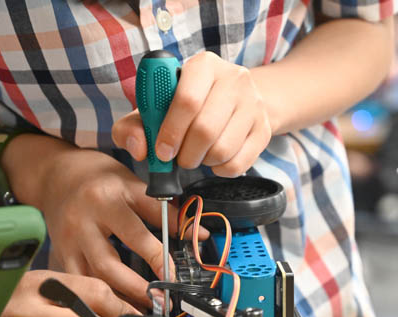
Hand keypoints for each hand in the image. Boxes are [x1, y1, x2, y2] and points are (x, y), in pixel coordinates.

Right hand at [40, 148, 208, 307]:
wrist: (58, 174)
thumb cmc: (99, 178)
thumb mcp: (134, 185)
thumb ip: (165, 212)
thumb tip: (198, 234)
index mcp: (104, 200)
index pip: (135, 235)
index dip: (157, 258)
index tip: (172, 276)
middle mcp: (81, 223)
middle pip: (107, 265)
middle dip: (135, 289)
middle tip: (159, 300)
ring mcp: (66, 242)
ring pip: (90, 279)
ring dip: (116, 299)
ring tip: (141, 309)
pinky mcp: (58, 254)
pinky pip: (78, 283)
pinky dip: (97, 297)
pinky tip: (114, 305)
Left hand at [113, 51, 271, 176]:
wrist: (234, 101)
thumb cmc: (185, 106)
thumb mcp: (155, 108)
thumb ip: (134, 126)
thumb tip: (139, 148)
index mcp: (203, 65)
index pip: (187, 100)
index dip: (170, 132)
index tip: (161, 151)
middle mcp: (234, 79)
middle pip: (205, 130)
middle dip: (185, 154)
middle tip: (177, 158)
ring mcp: (254, 104)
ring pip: (222, 149)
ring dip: (202, 162)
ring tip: (196, 154)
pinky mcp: (264, 129)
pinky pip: (237, 164)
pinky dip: (219, 169)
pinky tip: (213, 159)